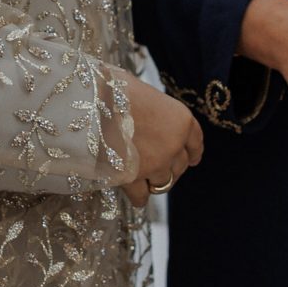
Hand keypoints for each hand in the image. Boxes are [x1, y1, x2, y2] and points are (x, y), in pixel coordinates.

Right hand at [120, 73, 203, 206]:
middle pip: (181, 166)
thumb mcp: (143, 92)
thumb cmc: (114, 89)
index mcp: (180, 120)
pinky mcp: (134, 179)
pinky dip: (139, 198)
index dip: (194, 152)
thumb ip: (150, 108)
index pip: (195, 142)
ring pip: (163, 183)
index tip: (193, 158)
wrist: (91, 103)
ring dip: (155, 182)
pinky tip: (135, 196)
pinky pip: (142, 197)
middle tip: (159, 166)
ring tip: (144, 178)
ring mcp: (156, 164)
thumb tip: (142, 110)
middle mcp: (174, 145)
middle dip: (171, 168)